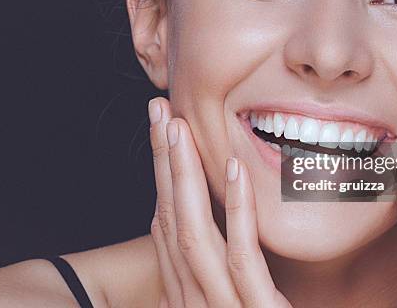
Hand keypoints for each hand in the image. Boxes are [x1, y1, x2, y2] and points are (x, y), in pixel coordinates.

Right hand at [147, 97, 291, 307]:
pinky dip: (234, 213)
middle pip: (170, 220)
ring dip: (184, 176)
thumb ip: (227, 276)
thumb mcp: (238, 306)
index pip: (168, 226)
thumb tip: (220, 234)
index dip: (162, 176)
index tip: (163, 131)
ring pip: (192, 233)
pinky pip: (239, 260)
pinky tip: (235, 172)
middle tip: (158, 109)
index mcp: (192, 295)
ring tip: (179, 126)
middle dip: (162, 163)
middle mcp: (195, 300)